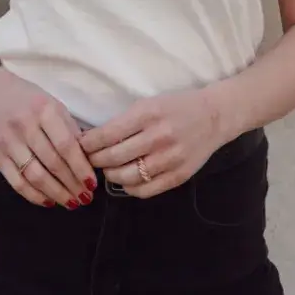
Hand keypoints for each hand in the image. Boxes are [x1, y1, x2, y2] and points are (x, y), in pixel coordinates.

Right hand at [0, 75, 96, 208]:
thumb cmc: (31, 100)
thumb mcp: (54, 106)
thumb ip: (70, 130)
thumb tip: (88, 160)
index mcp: (44, 110)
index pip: (66, 145)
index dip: (80, 167)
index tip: (92, 183)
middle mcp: (25, 126)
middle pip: (52, 163)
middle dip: (71, 184)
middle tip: (85, 198)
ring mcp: (8, 143)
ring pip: (34, 176)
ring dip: (55, 193)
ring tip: (71, 202)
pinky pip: (17, 182)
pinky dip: (34, 195)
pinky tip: (48, 201)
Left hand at [79, 89, 223, 198]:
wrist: (214, 116)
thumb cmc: (176, 107)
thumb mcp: (148, 104)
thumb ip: (123, 122)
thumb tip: (91, 139)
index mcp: (148, 114)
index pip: (107, 135)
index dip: (88, 144)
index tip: (80, 146)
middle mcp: (158, 137)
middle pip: (113, 158)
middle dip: (95, 160)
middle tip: (89, 160)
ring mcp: (170, 159)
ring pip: (127, 177)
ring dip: (110, 175)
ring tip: (107, 169)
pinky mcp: (179, 176)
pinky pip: (145, 190)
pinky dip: (129, 188)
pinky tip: (126, 180)